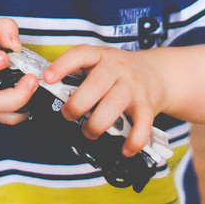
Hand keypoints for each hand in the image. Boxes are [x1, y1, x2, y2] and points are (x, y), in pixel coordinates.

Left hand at [43, 45, 167, 156]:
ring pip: (116, 103)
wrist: (156, 73)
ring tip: (89, 132)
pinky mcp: (147, 106)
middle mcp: (117, 70)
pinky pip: (142, 124)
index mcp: (100, 57)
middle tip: (68, 115)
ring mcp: (133, 88)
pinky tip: (124, 148)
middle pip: (97, 84)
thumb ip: (78, 74)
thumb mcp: (98, 63)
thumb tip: (47, 90)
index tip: (47, 78)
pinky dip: (133, 140)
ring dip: (98, 123)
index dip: (63, 65)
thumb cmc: (119, 72)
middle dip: (78, 104)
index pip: (81, 54)